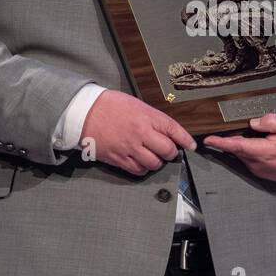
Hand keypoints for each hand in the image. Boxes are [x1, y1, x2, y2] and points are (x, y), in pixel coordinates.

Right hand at [79, 89, 195, 176]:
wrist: (84, 113)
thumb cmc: (109, 105)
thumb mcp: (136, 104)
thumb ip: (152, 118)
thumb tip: (166, 130)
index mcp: (147, 117)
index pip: (174, 130)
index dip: (186, 140)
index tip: (191, 145)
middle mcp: (141, 133)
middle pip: (167, 151)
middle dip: (171, 153)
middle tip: (169, 151)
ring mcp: (130, 148)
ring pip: (154, 164)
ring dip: (156, 162)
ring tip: (153, 156)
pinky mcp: (119, 159)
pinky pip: (138, 171)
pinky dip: (143, 169)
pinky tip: (141, 163)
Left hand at [201, 113, 275, 183]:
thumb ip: (270, 121)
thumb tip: (252, 123)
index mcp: (265, 152)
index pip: (237, 146)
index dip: (221, 143)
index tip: (207, 139)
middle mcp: (259, 164)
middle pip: (238, 150)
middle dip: (231, 139)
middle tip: (232, 126)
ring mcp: (260, 171)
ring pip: (243, 156)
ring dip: (243, 145)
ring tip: (256, 134)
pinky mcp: (263, 174)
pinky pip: (250, 161)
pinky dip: (250, 152)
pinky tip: (260, 144)